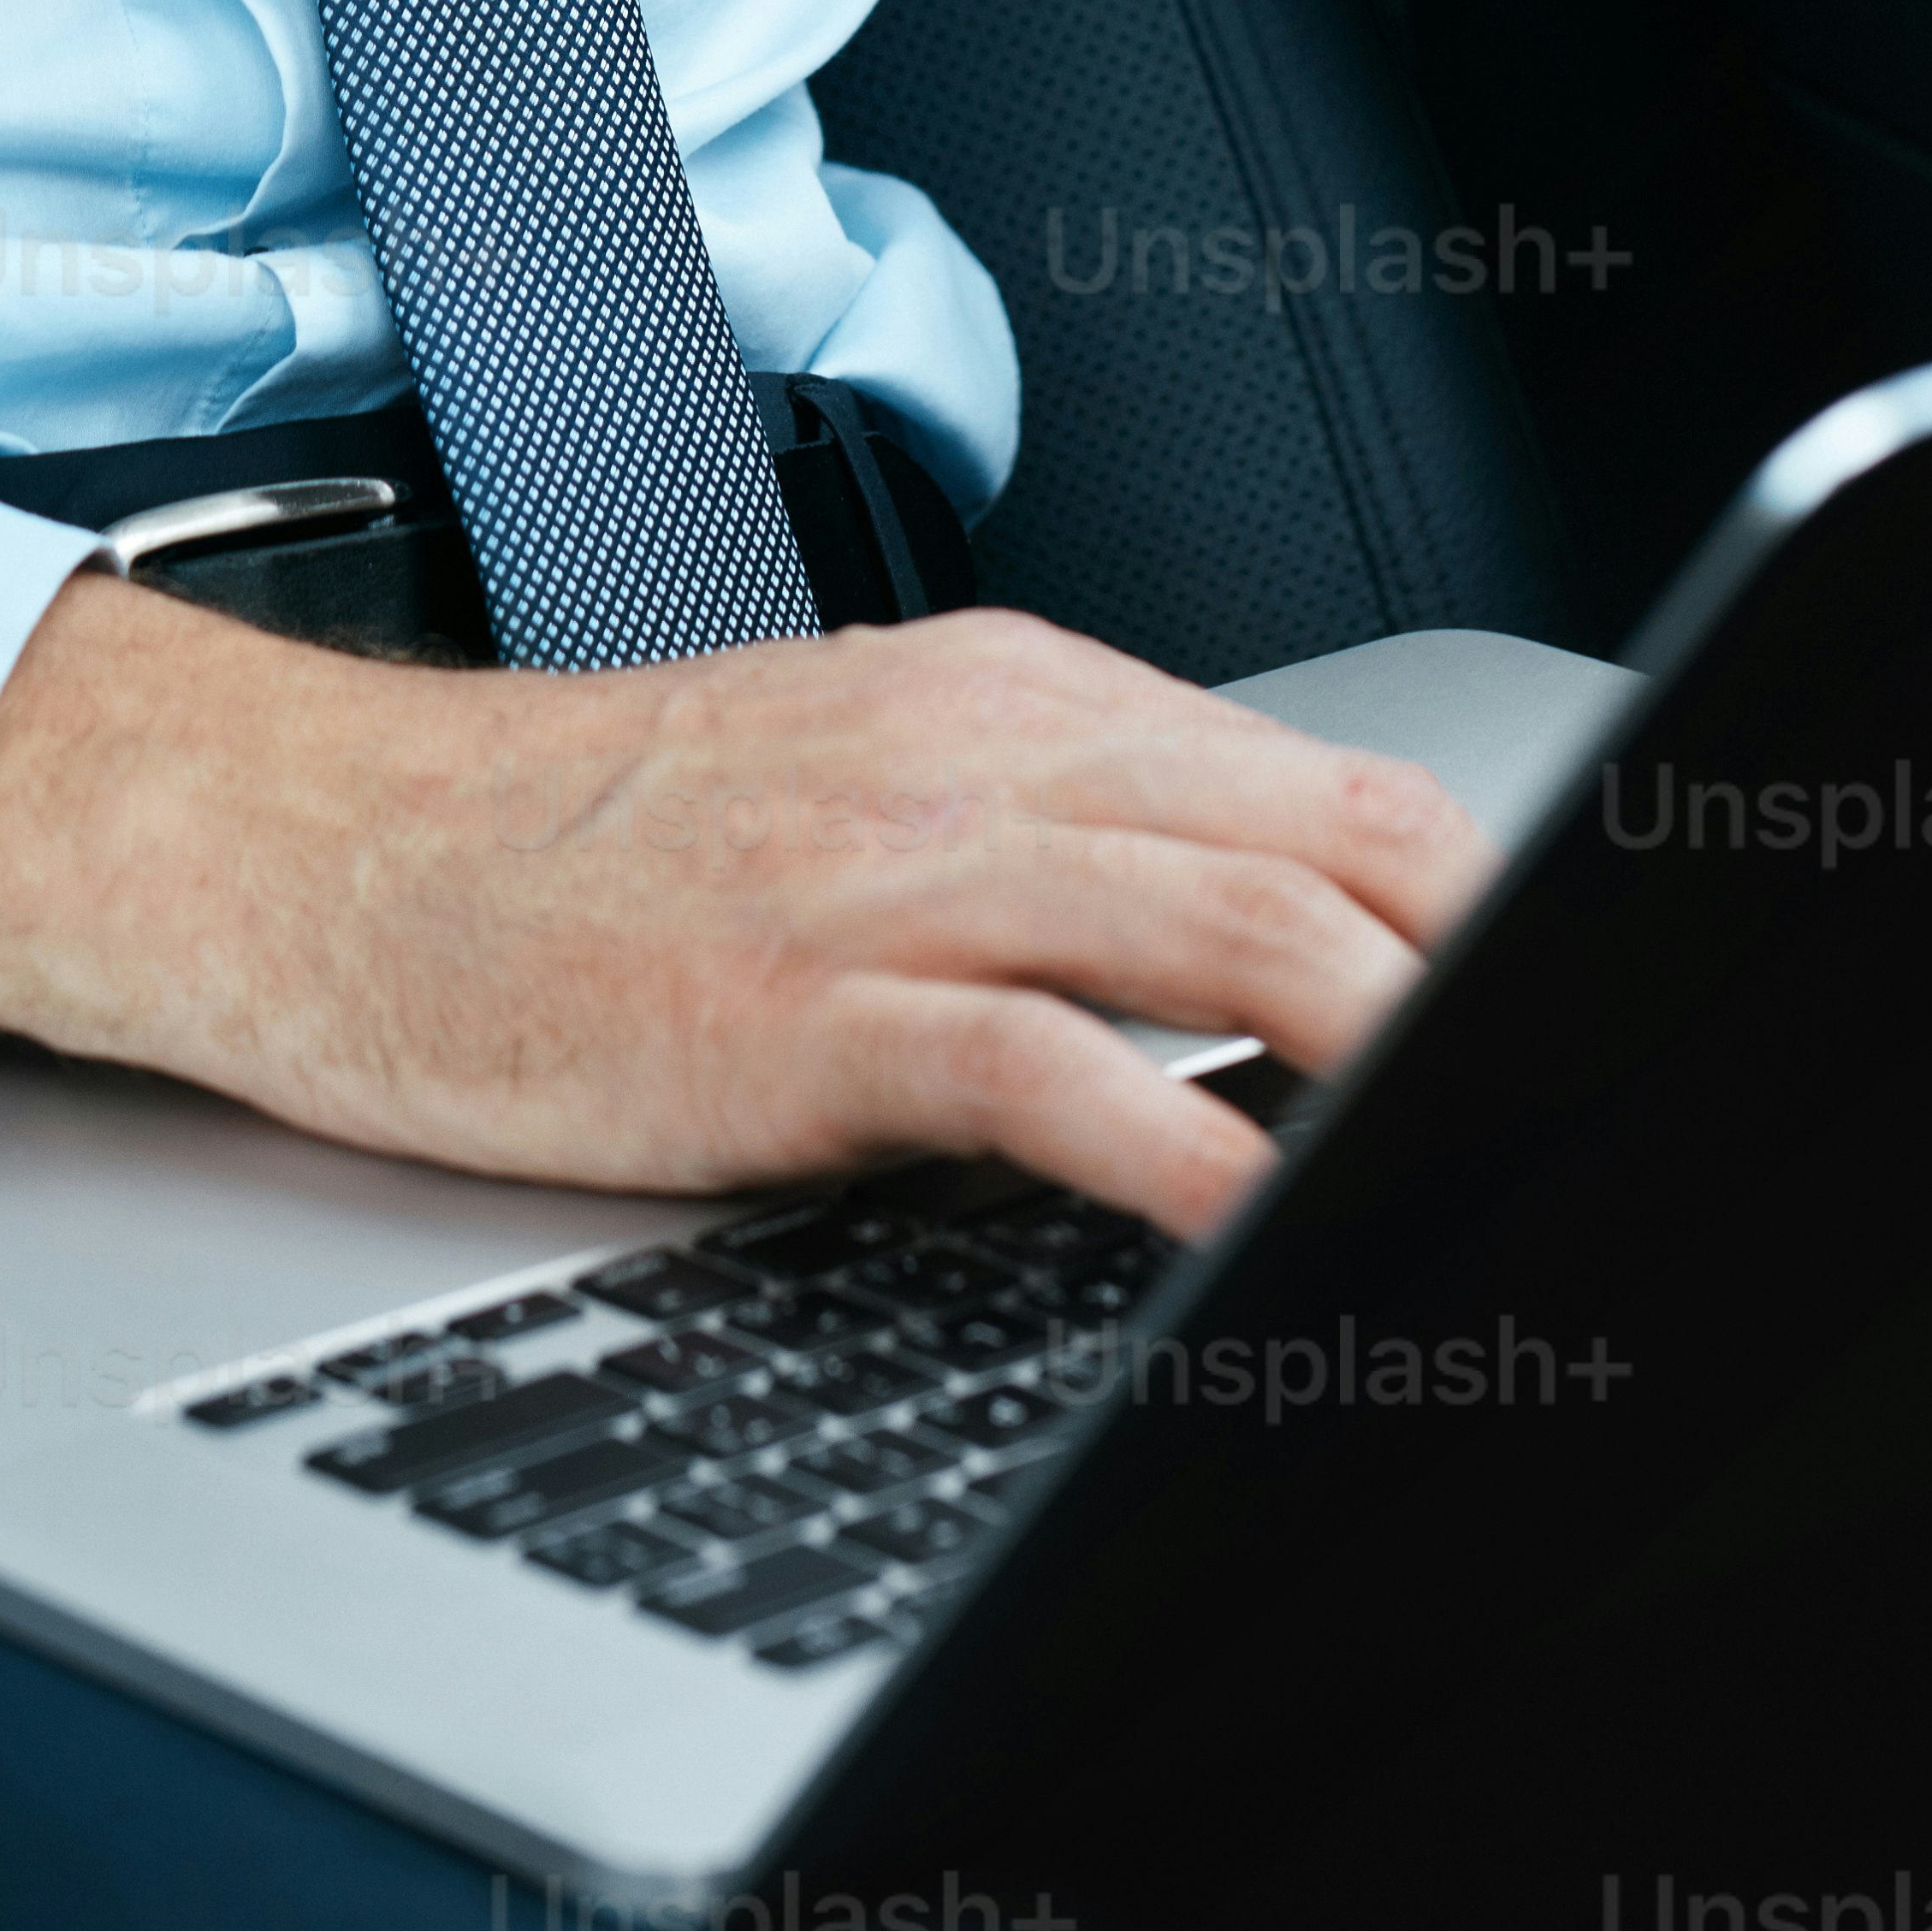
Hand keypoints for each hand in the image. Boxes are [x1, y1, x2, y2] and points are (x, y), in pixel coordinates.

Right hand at [0, 568, 1489, 1244]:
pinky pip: (1057, 1074)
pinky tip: (1272, 1233)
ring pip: (1238, 927)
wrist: (338, 853)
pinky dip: (1197, 1154)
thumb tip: (1264, 953)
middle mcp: (985, 754)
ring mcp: (897, 874)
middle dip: (1492, 986)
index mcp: (1013, 697)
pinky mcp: (805, 1011)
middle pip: (1335, 844)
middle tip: (1593, 1102)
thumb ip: (1051, 838)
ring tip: (1496, 1158)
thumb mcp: (854, 782)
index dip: (1487, 907)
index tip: (1582, 1011)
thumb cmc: (583, 847)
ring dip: (1398, 1051)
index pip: (1337, 785)